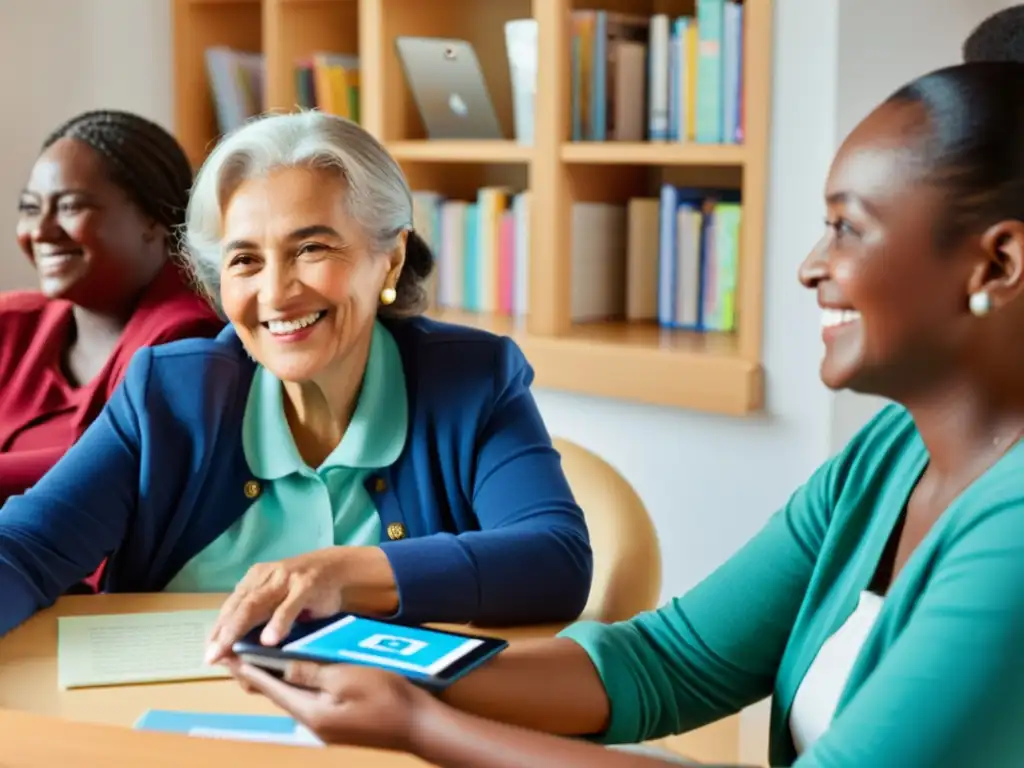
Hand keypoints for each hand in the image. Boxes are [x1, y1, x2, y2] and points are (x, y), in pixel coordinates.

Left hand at [205, 546, 397, 663]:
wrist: (338, 570)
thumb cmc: (304, 592)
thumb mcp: (277, 602)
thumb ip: (259, 619)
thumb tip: (234, 649)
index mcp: (254, 581)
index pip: (231, 608)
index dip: (218, 631)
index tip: (209, 654)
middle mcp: (265, 577)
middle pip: (239, 607)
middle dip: (223, 633)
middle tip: (213, 656)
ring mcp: (285, 579)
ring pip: (256, 605)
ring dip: (241, 629)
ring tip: (230, 651)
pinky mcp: (305, 585)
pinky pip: (288, 606)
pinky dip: (278, 623)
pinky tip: (269, 640)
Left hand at [225, 659, 433, 751]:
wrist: (419, 726)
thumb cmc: (386, 698)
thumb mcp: (346, 677)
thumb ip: (311, 672)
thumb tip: (281, 666)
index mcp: (309, 712)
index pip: (268, 687)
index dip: (247, 669)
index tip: (227, 654)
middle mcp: (312, 723)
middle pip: (277, 695)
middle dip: (258, 674)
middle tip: (239, 652)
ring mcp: (326, 726)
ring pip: (293, 697)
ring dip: (277, 679)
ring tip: (262, 658)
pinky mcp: (339, 723)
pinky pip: (309, 700)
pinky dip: (297, 684)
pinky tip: (299, 672)